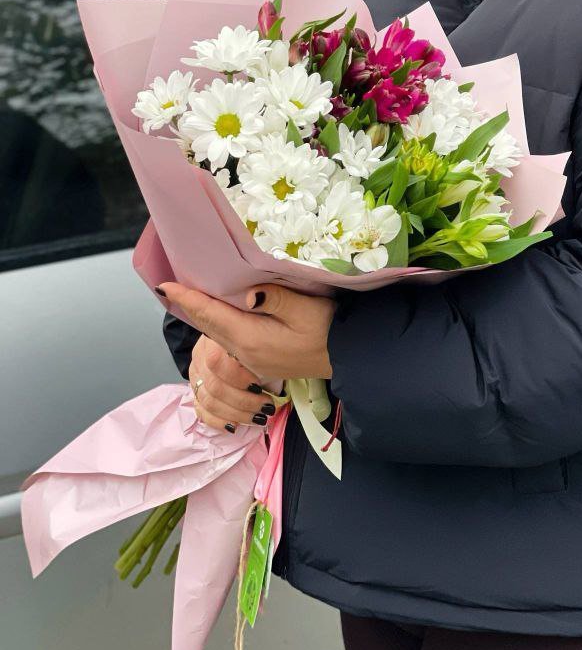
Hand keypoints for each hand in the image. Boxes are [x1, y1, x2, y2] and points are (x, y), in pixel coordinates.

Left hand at [157, 281, 336, 385]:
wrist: (349, 358)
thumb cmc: (330, 330)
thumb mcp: (305, 308)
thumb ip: (274, 298)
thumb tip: (247, 293)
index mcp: (251, 338)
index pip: (211, 314)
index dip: (187, 299)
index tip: (165, 286)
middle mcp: (245, 353)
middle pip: (209, 327)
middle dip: (189, 307)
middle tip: (170, 288)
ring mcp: (252, 362)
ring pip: (217, 337)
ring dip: (202, 318)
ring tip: (190, 299)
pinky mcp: (262, 363)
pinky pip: (229, 344)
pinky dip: (217, 328)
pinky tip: (218, 318)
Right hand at [188, 335, 276, 431]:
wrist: (245, 343)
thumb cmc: (261, 341)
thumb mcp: (263, 339)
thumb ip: (258, 351)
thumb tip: (267, 369)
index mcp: (214, 338)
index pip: (216, 361)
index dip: (238, 378)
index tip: (260, 387)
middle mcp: (200, 355)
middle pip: (214, 386)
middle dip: (243, 401)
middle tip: (267, 406)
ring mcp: (196, 374)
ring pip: (208, 401)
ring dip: (236, 413)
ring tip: (259, 417)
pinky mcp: (197, 389)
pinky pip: (202, 410)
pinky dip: (218, 421)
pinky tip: (235, 425)